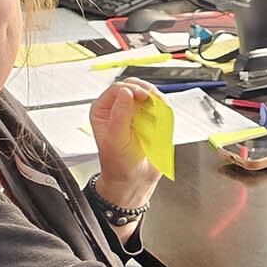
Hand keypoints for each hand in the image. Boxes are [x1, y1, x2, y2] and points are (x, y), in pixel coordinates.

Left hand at [88, 78, 163, 208]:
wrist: (134, 180)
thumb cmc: (119, 164)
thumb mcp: (116, 140)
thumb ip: (119, 115)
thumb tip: (125, 93)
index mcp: (103, 110)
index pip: (117, 89)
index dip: (132, 89)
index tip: (143, 96)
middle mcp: (118, 108)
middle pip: (134, 86)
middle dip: (146, 90)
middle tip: (155, 100)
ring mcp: (135, 112)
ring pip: (148, 92)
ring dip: (156, 98)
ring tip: (160, 108)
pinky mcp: (149, 118)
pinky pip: (158, 105)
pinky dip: (163, 108)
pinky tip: (162, 116)